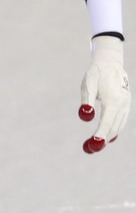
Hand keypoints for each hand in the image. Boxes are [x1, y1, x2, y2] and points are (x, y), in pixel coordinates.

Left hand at [79, 36, 129, 152]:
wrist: (110, 63)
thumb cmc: (95, 74)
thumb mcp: (87, 86)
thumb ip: (86, 101)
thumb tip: (85, 117)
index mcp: (113, 100)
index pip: (106, 122)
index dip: (100, 134)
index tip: (93, 145)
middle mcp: (123, 103)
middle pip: (114, 127)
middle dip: (103, 139)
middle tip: (89, 149)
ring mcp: (127, 104)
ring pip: (119, 125)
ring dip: (108, 136)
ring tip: (95, 145)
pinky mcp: (127, 103)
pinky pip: (122, 120)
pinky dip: (115, 129)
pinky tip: (108, 135)